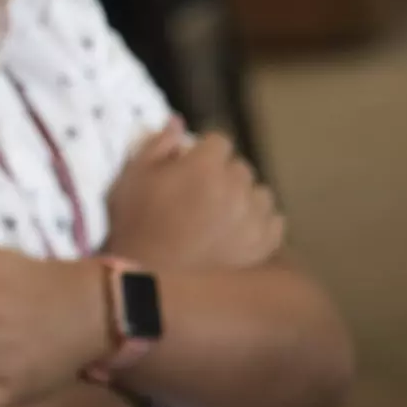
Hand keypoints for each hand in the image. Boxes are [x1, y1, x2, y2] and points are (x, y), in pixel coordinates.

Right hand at [106, 124, 283, 270]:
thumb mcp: (132, 178)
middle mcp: (235, 188)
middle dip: (222, 175)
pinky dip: (259, 224)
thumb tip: (178, 122)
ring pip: (260, 194)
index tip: (188, 167)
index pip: (218, 140)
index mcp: (205, 166)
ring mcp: (253, 218)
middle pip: (240, 167)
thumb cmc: (133, 226)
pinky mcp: (263, 246)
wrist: (146, 284)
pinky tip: (238, 233)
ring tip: (221, 216)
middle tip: (199, 196)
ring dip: (244, 199)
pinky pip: (274, 222)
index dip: (202, 153)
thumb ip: (156, 145)